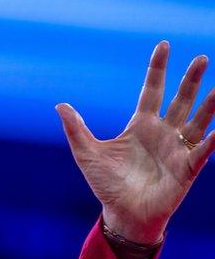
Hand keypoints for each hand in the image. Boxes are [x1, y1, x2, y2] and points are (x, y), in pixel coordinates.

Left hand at [56, 41, 214, 243]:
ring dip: (209, 105)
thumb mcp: (87, 154)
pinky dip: (213, 140)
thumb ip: (76, 129)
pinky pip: (203, 151)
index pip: (152, 90)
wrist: (122, 214)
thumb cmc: (106, 184)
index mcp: (141, 125)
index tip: (163, 45)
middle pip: (181, 100)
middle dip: (191, 80)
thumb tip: (60, 105)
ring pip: (197, 121)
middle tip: (201, 57)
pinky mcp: (187, 169)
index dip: (158, 69)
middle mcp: (163, 133)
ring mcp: (177, 149)